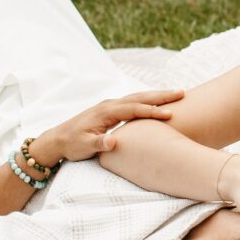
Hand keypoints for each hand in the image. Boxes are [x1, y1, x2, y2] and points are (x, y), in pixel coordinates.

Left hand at [33, 89, 184, 165]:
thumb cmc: (72, 144)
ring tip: (176, 94)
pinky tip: (157, 102)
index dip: (152, 111)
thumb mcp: (84, 147)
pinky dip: (148, 100)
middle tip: (181, 92)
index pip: (134, 109)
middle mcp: (110, 105)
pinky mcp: (111, 110)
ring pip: (138, 97)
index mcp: (106, 112)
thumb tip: (113, 141)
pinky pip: (134, 102)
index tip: (170, 114)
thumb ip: (99, 144)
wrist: (58, 139)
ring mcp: (111, 105)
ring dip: (156, 95)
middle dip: (161, 95)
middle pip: (140, 97)